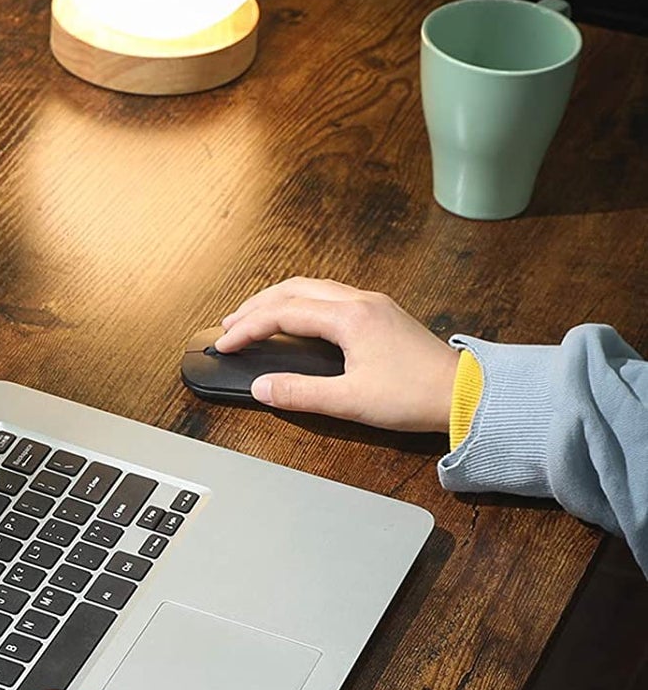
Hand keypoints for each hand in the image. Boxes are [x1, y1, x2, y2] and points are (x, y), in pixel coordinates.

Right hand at [213, 277, 458, 430]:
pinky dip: (301, 303)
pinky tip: (295, 319)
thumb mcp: (350, 401)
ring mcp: (372, 304)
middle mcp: (359, 301)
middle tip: (230, 325)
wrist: (465, 394)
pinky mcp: (380, 314)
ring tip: (254, 318)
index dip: (247, 328)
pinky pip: (330, 296)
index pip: (282, 313)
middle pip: (293, 289)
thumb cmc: (416, 396)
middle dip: (256, 306)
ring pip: (312, 288)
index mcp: (349, 317)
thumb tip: (262, 387)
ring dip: (278, 300)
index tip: (225, 344)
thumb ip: (299, 393)